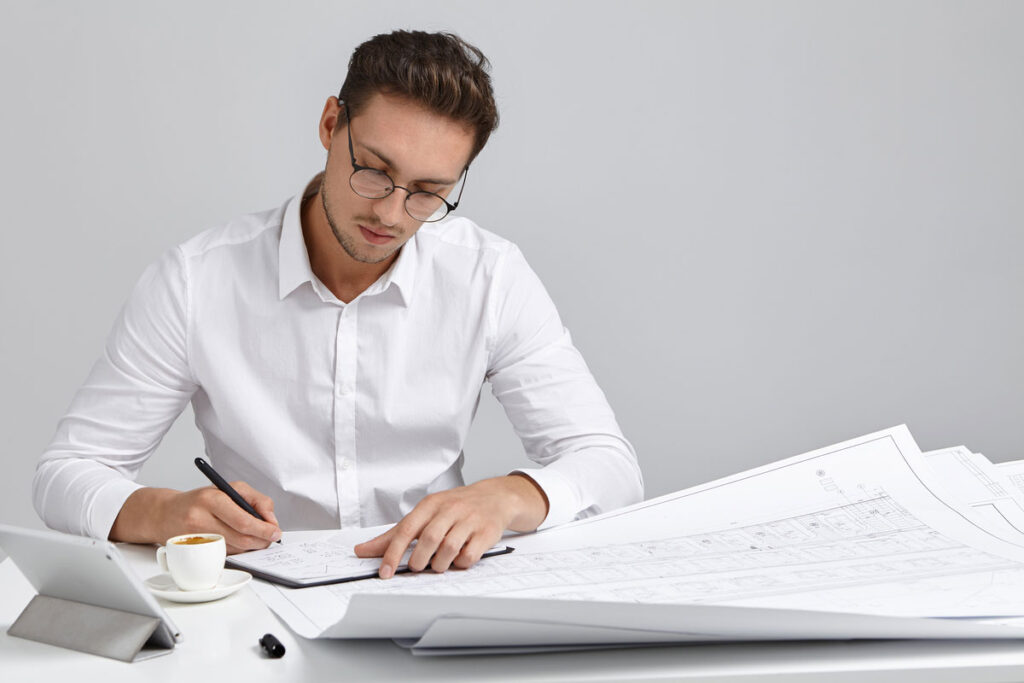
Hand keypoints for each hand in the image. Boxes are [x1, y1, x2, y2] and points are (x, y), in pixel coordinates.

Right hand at [109, 483, 281, 553]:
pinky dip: (237, 550)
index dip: (263, 529)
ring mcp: (195, 538)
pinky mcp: (192, 553)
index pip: (243, 520)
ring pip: (235, 549)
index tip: (275, 532)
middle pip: (241, 538)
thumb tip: (271, 521)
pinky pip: (224, 555)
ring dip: (251, 546)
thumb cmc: (200, 500)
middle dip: (261, 540)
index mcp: (211, 499)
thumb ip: (255, 500)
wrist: (164, 514)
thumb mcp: (229, 489)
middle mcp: (201, 519)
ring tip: (255, 537)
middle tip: (270, 538)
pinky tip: (237, 541)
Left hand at [354, 474, 547, 577]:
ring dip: (439, 564)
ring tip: (437, 565)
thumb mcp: (425, 514)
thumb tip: (362, 550)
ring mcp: (470, 521)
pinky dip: (460, 564)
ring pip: (449, 549)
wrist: (495, 497)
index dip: (393, 553)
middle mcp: (450, 510)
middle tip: (416, 568)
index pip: (406, 530)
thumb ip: (395, 534)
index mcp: (430, 505)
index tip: (384, 573)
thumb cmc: (456, 507)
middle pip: (428, 540)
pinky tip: (458, 560)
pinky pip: (469, 556)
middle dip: (419, 561)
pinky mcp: (486, 533)